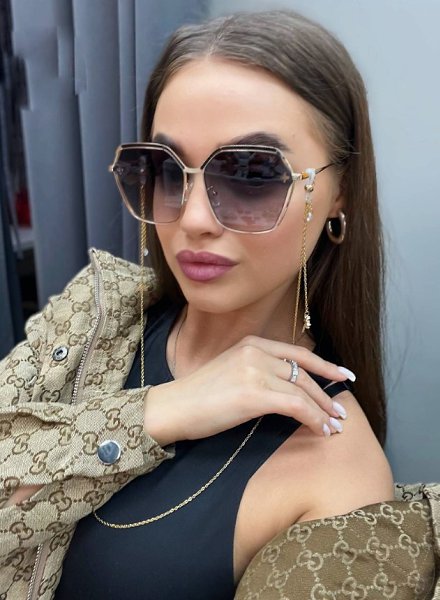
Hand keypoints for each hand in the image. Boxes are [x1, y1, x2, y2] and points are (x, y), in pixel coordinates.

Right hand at [144, 335, 352, 445]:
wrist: (173, 407)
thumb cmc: (198, 396)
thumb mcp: (231, 370)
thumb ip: (257, 370)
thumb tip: (287, 388)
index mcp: (251, 343)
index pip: (298, 353)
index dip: (325, 365)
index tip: (344, 375)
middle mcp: (256, 352)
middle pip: (304, 372)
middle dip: (327, 393)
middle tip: (341, 411)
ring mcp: (255, 371)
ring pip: (303, 390)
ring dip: (323, 410)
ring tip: (335, 426)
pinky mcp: (254, 394)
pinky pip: (296, 406)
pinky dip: (313, 419)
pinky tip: (321, 430)